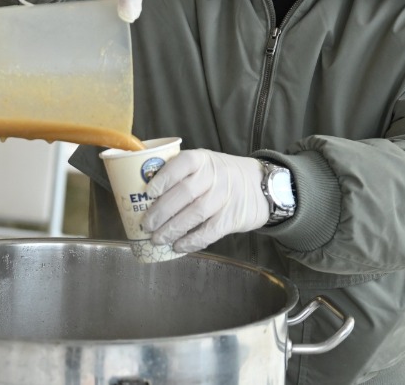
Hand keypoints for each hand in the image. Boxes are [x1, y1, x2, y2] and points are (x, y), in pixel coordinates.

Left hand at [142, 150, 269, 253]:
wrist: (260, 185)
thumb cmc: (221, 175)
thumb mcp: (204, 164)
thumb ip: (181, 173)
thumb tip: (144, 195)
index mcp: (202, 159)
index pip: (181, 164)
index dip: (163, 178)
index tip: (147, 193)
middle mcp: (214, 176)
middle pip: (184, 193)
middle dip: (161, 211)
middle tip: (146, 225)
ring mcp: (224, 197)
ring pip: (194, 214)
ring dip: (172, 229)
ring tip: (157, 238)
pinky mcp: (232, 218)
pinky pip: (209, 231)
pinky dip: (191, 241)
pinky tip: (178, 246)